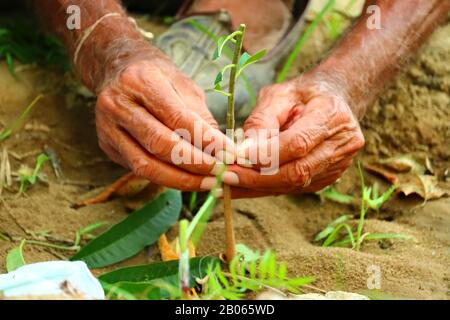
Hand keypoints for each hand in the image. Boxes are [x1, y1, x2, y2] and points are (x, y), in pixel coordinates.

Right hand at [95, 50, 235, 190]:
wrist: (116, 70)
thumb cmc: (157, 76)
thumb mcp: (184, 85)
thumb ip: (200, 117)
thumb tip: (222, 150)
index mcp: (140, 81)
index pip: (178, 118)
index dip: (206, 140)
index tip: (231, 154)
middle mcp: (118, 104)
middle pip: (160, 144)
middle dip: (195, 164)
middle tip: (222, 173)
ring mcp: (107, 127)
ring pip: (146, 165)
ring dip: (181, 180)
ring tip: (208, 183)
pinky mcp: (107, 145)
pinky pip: (139, 169)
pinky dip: (166, 178)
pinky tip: (187, 179)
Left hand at [226, 74, 364, 197]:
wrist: (334, 100)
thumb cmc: (303, 94)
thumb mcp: (279, 95)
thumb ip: (262, 121)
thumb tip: (242, 151)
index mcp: (332, 116)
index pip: (298, 143)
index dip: (265, 154)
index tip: (235, 158)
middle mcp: (342, 145)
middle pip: (297, 171)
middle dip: (258, 177)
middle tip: (225, 176)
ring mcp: (338, 165)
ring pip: (294, 184)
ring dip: (258, 186)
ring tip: (228, 184)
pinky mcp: (328, 178)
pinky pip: (294, 188)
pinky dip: (266, 188)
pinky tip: (244, 186)